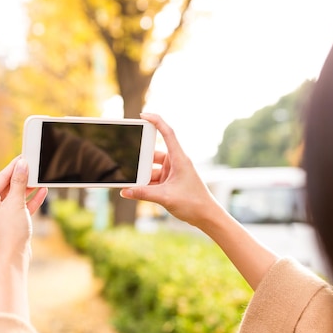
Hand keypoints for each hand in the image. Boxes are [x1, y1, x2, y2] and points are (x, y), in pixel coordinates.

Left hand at [0, 157, 47, 264]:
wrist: (13, 259)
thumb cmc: (9, 233)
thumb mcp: (15, 203)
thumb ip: (19, 182)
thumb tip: (22, 165)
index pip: (0, 179)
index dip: (13, 167)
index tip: (24, 157)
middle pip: (8, 187)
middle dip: (22, 177)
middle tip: (33, 165)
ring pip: (15, 197)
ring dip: (28, 188)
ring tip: (40, 177)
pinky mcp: (10, 223)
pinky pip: (20, 207)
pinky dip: (30, 200)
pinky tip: (42, 191)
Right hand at [120, 113, 220, 228]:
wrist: (206, 216)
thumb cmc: (193, 203)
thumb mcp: (165, 197)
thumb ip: (143, 194)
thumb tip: (125, 191)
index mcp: (180, 159)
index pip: (168, 133)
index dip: (156, 121)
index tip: (143, 115)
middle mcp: (176, 162)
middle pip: (154, 154)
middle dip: (141, 162)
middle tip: (130, 168)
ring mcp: (173, 172)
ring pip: (152, 169)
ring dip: (143, 177)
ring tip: (132, 185)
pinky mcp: (171, 181)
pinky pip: (154, 179)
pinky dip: (146, 184)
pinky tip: (137, 191)